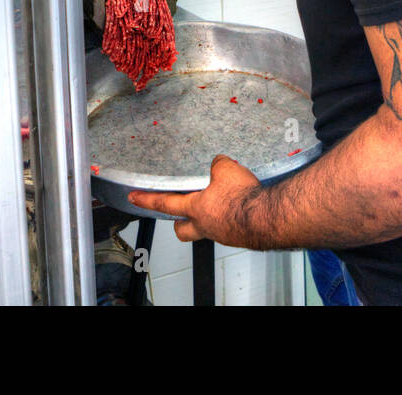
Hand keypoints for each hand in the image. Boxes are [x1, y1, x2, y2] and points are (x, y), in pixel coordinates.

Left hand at [128, 155, 262, 245]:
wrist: (267, 218)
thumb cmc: (244, 198)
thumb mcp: (227, 170)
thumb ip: (218, 166)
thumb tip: (218, 164)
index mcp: (196, 208)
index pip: (164, 203)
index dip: (147, 199)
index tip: (133, 198)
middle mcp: (206, 226)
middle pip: (182, 230)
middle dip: (178, 222)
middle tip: (179, 213)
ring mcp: (222, 234)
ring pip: (206, 230)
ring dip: (208, 219)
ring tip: (219, 203)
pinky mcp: (239, 236)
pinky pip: (228, 227)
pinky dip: (230, 218)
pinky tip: (240, 207)